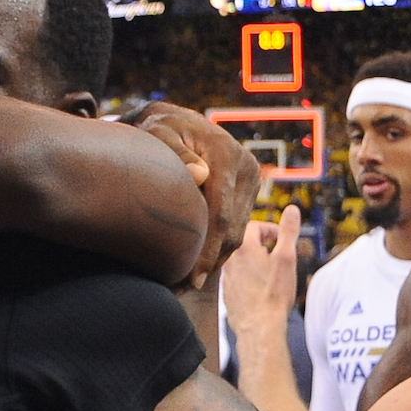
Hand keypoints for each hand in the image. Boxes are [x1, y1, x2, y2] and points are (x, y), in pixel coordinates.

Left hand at [135, 102, 259, 284]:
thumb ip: (175, 152)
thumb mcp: (159, 133)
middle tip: (182, 289)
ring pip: (237, 232)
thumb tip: (198, 175)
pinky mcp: (248, 191)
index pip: (220, 212)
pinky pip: (236, 227)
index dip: (208, 249)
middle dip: (210, 261)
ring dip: (215, 260)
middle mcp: (247, 169)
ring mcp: (251, 181)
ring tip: (186, 285)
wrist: (176, 121)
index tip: (192, 276)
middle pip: (232, 228)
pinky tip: (198, 268)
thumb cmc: (160, 128)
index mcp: (227, 155)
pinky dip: (219, 249)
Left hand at [217, 207, 301, 345]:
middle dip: (263, 244)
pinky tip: (261, 287)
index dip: (271, 229)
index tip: (282, 239)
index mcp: (242, 247)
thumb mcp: (286, 258)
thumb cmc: (273, 293)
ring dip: (255, 260)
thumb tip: (291, 208)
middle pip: (245, 242)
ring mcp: (225, 277)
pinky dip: (248, 276)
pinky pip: (237, 277)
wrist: (259, 327)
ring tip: (271, 271)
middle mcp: (229, 259)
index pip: (254, 226)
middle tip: (278, 253)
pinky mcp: (226, 292)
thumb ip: (288, 231)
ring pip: (240, 260)